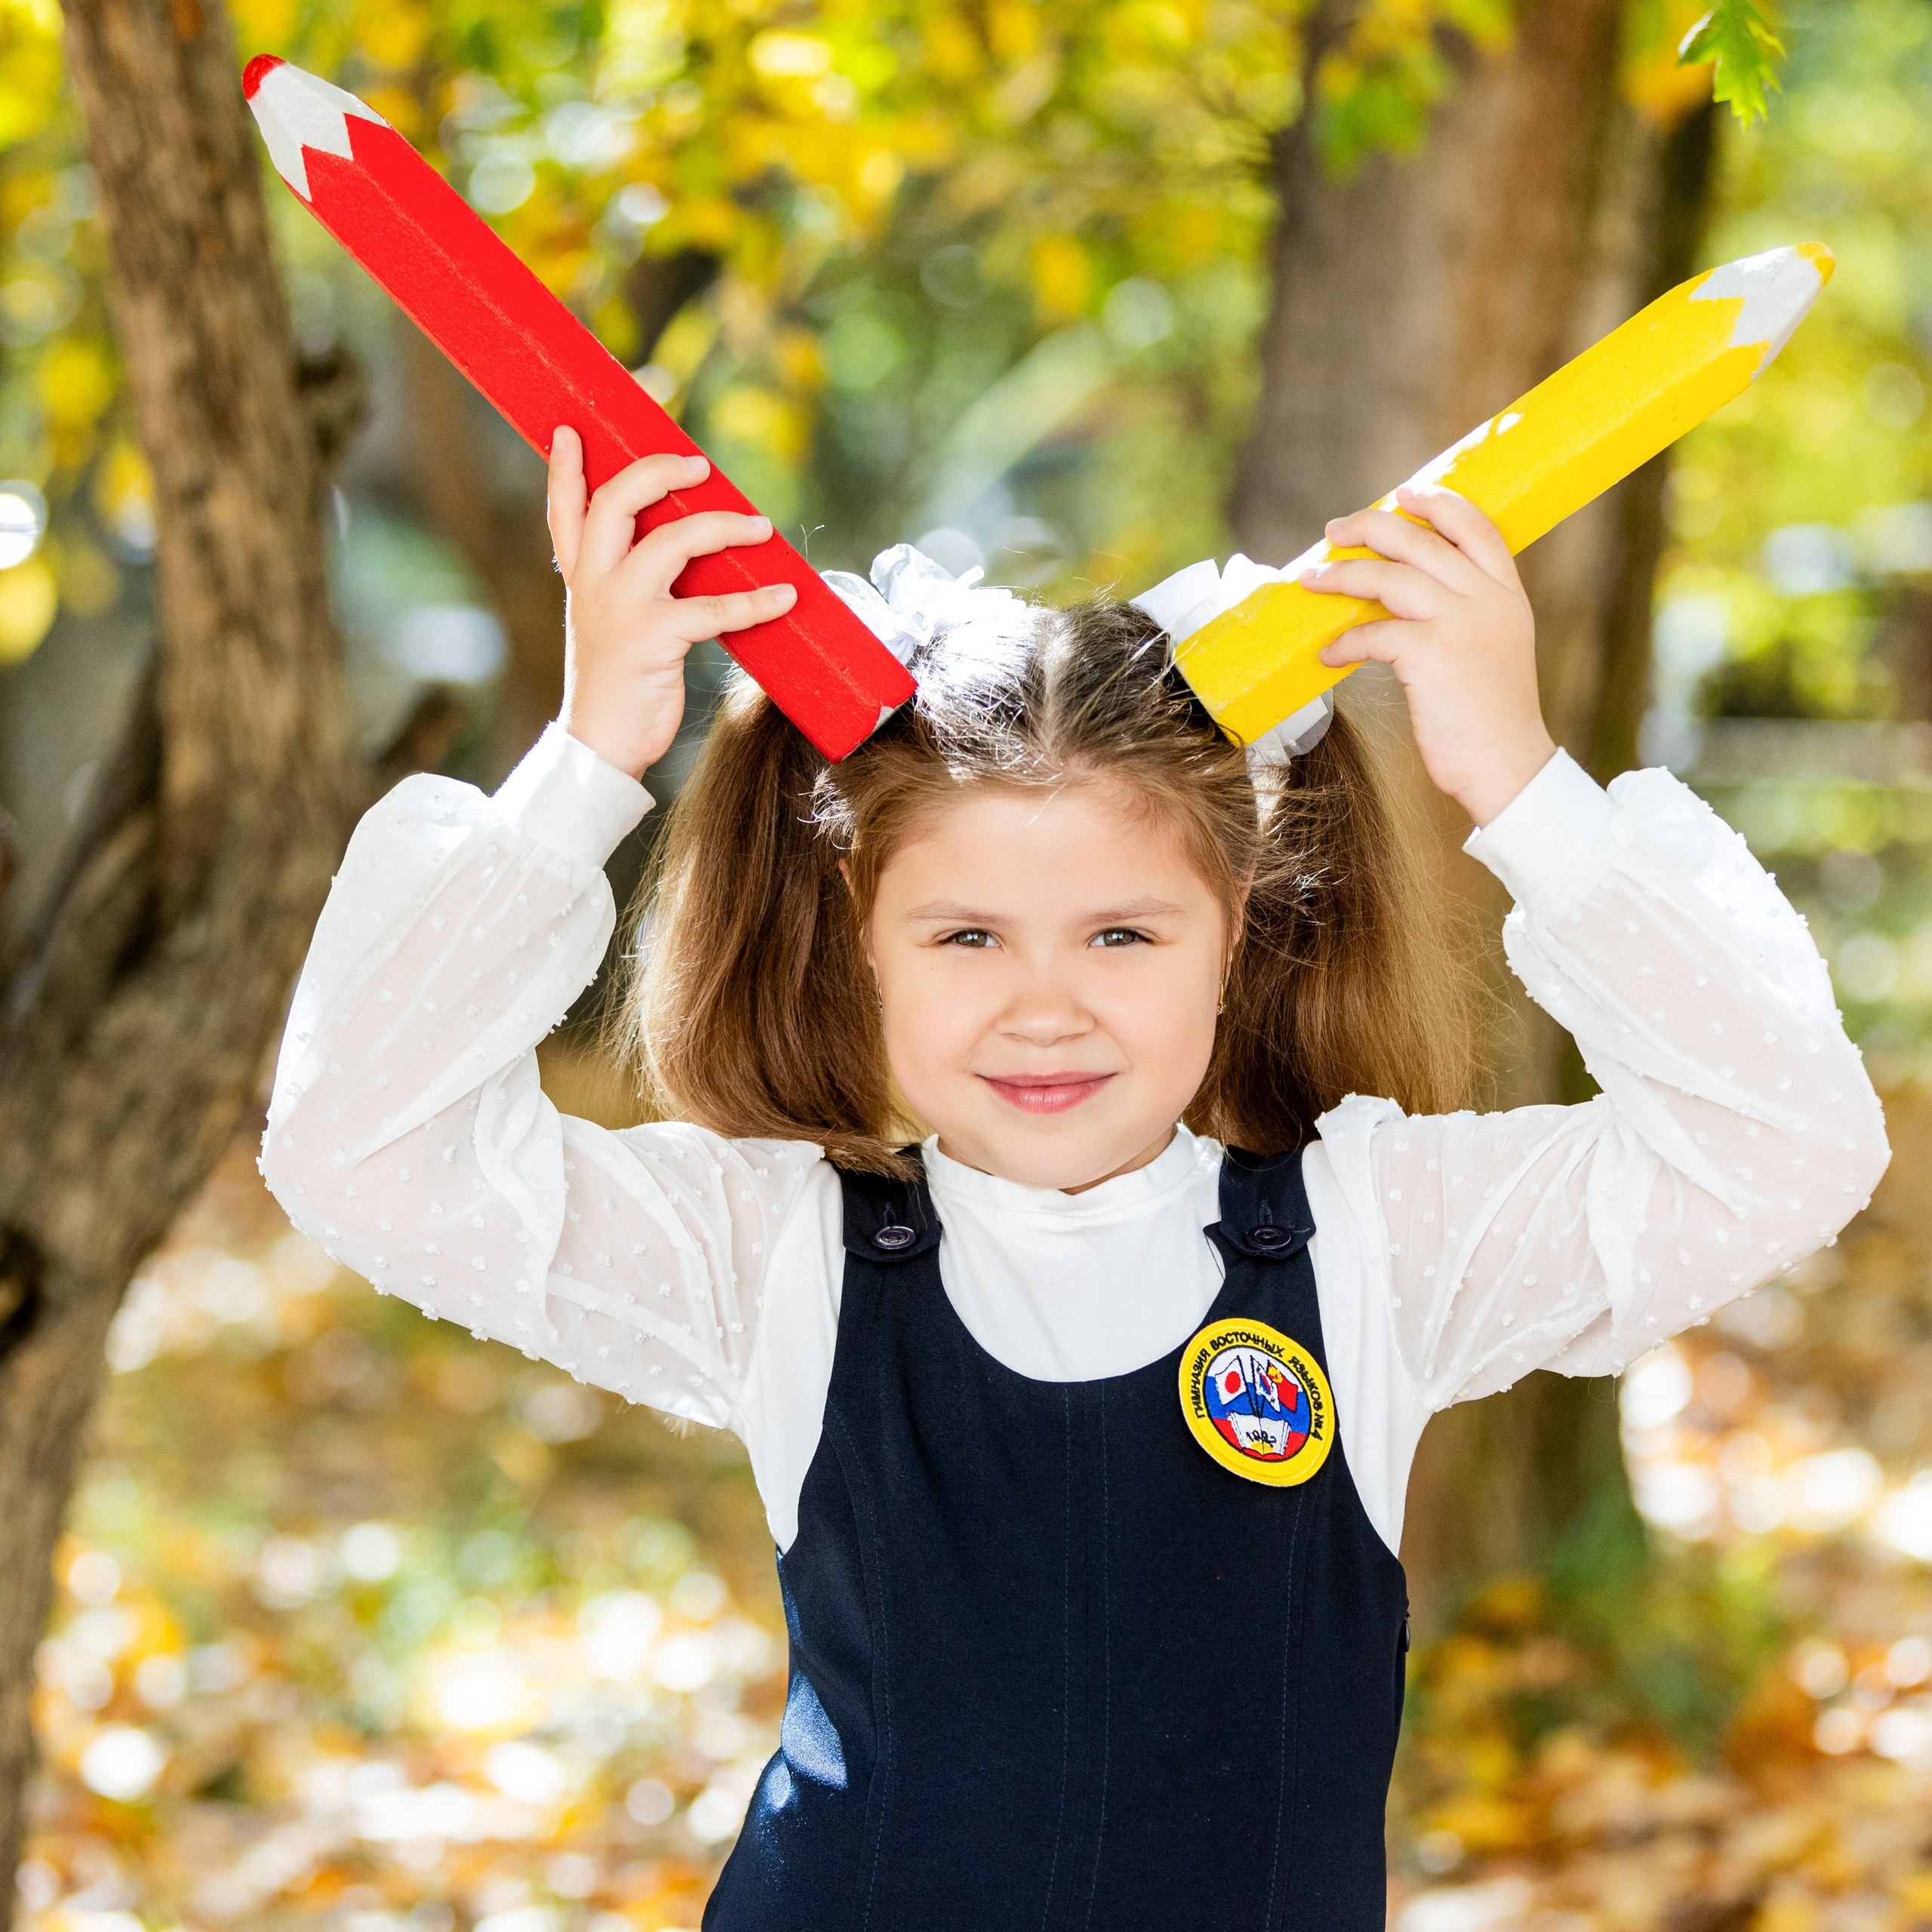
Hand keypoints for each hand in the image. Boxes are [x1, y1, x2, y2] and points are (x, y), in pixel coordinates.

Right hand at [546, 427, 796, 777]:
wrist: (599, 745)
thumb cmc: (615, 684)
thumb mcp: (606, 624)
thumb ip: (626, 585)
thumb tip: (683, 549)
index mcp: (580, 577)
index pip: (565, 509)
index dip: (567, 466)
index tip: (573, 427)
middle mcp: (594, 583)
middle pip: (616, 502)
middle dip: (657, 472)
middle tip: (698, 464)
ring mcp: (621, 607)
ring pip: (672, 542)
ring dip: (723, 527)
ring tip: (760, 526)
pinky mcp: (652, 639)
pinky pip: (712, 609)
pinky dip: (755, 602)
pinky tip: (784, 597)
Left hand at [1300, 483, 1555, 826]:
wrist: (1510, 766)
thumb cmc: (1493, 716)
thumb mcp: (1498, 647)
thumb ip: (1471, 611)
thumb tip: (1413, 590)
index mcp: (1506, 593)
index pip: (1475, 525)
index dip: (1436, 502)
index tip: (1401, 494)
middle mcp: (1486, 599)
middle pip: (1420, 539)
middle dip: (1369, 526)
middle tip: (1333, 531)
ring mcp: (1459, 623)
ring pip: (1389, 576)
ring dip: (1341, 575)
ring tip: (1310, 580)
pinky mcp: (1430, 655)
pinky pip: (1372, 633)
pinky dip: (1344, 642)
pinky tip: (1328, 654)